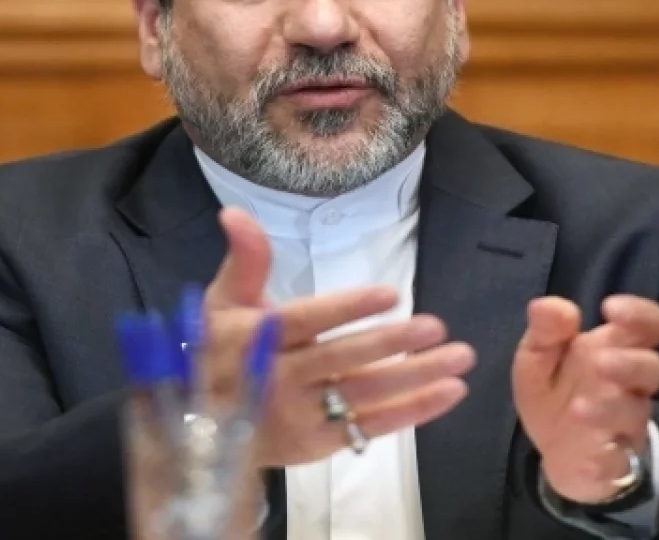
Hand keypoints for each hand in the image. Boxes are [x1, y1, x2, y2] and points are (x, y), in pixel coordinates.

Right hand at [202, 206, 475, 467]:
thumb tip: (236, 213)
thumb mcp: (224, 302)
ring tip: (459, 359)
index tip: (389, 294)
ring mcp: (299, 416)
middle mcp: (278, 379)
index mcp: (254, 339)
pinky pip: (370, 426)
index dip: (346, 308)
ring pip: (364, 394)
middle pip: (341, 359)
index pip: (304, 321)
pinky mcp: (316, 445)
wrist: (200, 428)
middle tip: (436, 327)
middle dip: (391, 343)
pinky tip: (448, 392)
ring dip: (416, 378)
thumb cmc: (220, 352)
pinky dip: (412, 411)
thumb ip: (245, 259)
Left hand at [512, 294, 658, 503]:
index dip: (640, 313)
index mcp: (614, 348)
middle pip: (651, 368)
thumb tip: (554, 307)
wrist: (551, 448)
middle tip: (599, 362)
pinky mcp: (615, 461)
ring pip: (636, 414)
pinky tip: (588, 459)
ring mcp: (625, 424)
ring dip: (610, 410)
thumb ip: (545, 330)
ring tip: (578, 408)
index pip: (649, 324)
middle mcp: (629, 385)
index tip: (609, 308)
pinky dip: (606, 461)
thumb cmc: (553, 389)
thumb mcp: (536, 355)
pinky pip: (621, 462)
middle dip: (629, 363)